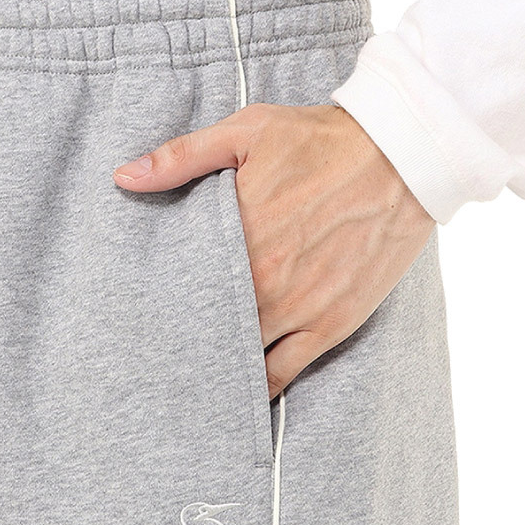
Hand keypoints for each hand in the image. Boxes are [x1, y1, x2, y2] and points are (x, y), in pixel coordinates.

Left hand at [113, 103, 434, 399]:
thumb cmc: (321, 141)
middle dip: (186, 340)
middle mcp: (263, 282)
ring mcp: (298, 309)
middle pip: (208, 328)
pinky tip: (243, 393)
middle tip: (162, 353)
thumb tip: (124, 177)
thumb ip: (182, 157)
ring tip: (196, 379)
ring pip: (242, 358)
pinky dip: (262, 386)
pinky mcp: (332, 323)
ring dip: (219, 367)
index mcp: (236, 236)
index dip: (161, 306)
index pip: (181, 287)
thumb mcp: (246, 132)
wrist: (400, 156)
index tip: (145, 314)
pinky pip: (287, 371)